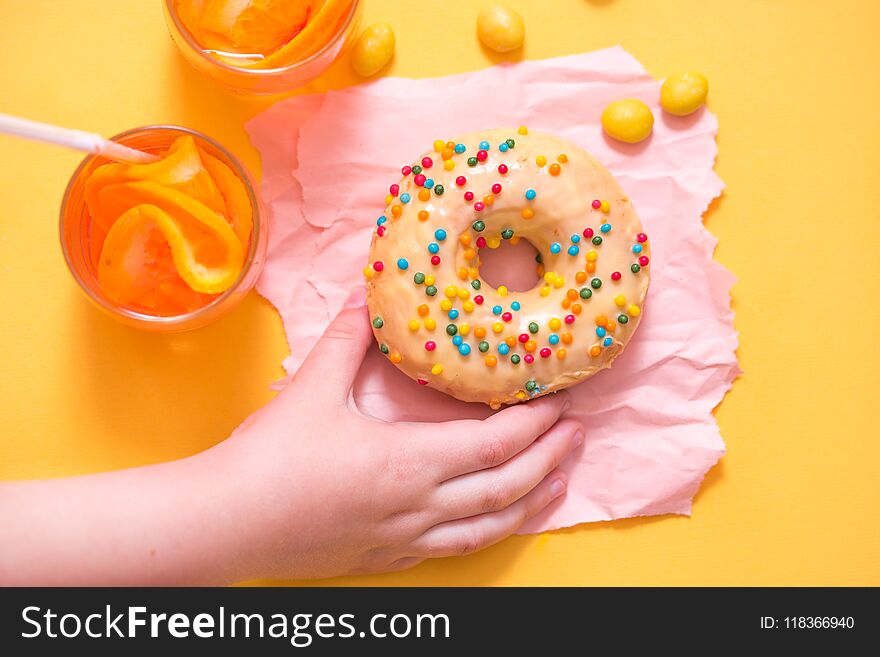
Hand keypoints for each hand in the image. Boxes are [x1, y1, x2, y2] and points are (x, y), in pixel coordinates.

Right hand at [220, 289, 583, 579]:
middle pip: (507, 486)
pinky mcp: (389, 556)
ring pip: (491, 527)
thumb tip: (370, 295)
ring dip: (533, 502)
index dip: (536, 426)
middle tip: (579, 433)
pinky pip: (457, 549)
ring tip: (562, 480)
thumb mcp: (312, 389)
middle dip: (551, 458)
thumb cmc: (269, 460)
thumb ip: (348, 340)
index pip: (496, 445)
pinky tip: (499, 523)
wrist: (226, 524)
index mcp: (408, 461)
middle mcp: (419, 505)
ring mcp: (407, 538)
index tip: (560, 404)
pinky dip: (492, 532)